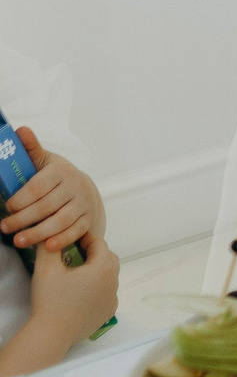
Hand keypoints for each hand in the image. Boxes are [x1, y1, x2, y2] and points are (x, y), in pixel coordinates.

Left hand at [2, 128, 102, 254]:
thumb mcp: (44, 161)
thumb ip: (31, 148)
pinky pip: (75, 231)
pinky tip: (45, 246)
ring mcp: (83, 204)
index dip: (21, 199)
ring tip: (18, 240)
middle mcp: (75, 186)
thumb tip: (20, 130)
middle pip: (47, 206)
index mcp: (61, 171)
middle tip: (5, 227)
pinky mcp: (87, 219)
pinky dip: (61, 240)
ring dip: (38, 233)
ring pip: (61, 221)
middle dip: (23, 219)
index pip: (39, 187)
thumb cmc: (56, 177)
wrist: (83, 190)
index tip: (8, 207)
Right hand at [25, 237, 118, 350]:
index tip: (72, 238)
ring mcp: (112, 298)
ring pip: (109, 276)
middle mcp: (113, 281)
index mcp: (103, 267)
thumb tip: (49, 235)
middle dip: (94, 252)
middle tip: (76, 253)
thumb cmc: (50, 300)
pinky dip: (100, 289)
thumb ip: (49, 247)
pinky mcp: (107, 313)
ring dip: (98, 270)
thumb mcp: (46, 268)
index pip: (99, 244)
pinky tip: (87, 291)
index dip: (85, 238)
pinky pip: (108, 295)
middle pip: (108, 258)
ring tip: (79, 271)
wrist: (51, 334)